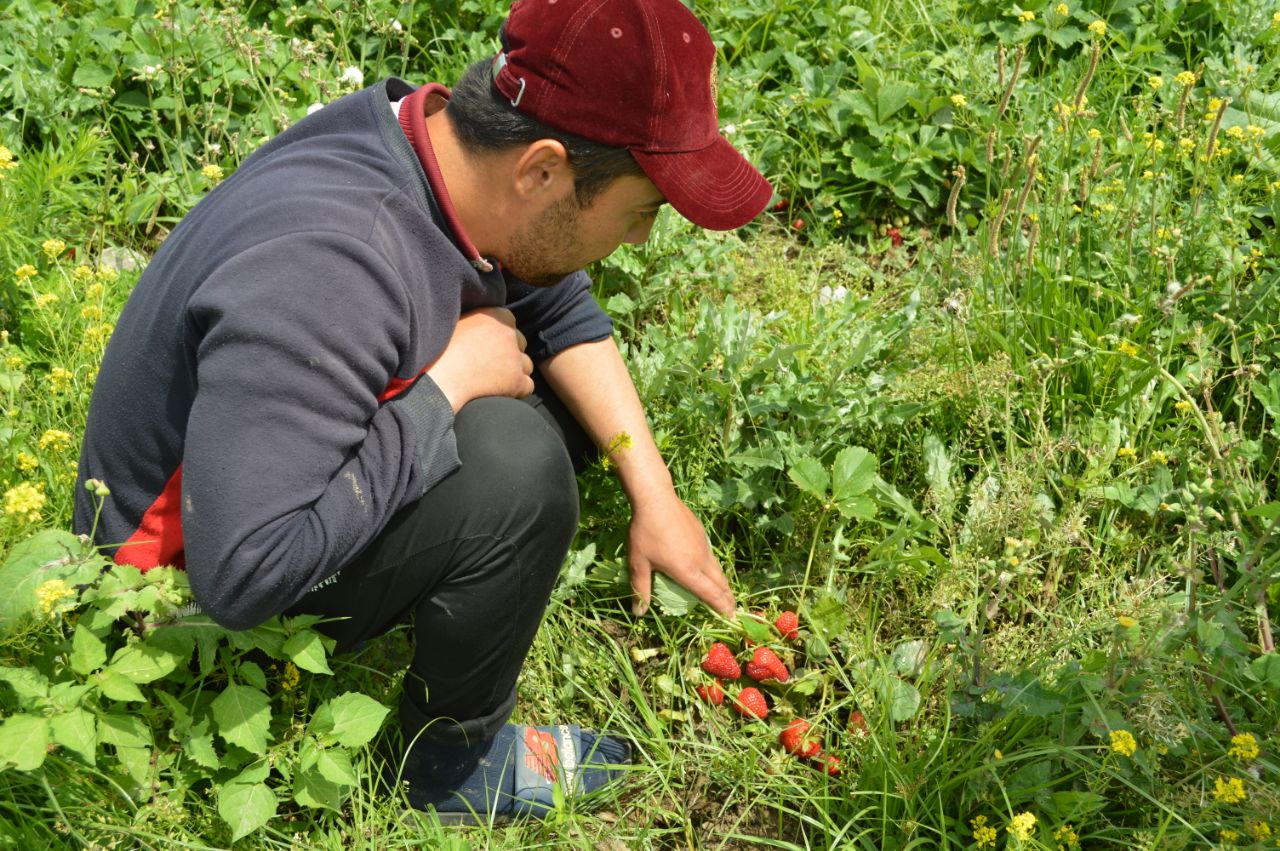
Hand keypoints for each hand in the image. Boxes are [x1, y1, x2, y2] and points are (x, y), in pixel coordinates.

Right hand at [427, 307, 533, 411]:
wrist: (438, 379)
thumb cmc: (439, 352)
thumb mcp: (458, 324)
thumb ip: (478, 323)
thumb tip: (483, 329)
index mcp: (495, 315)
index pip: (510, 323)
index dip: (499, 337)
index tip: (486, 346)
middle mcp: (509, 333)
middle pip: (521, 343)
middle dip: (509, 354)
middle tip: (488, 365)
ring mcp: (515, 357)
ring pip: (527, 365)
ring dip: (515, 372)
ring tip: (492, 380)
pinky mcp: (517, 381)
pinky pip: (528, 386)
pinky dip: (517, 391)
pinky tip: (500, 393)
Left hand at [627, 494, 735, 616]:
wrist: (655, 499)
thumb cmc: (645, 533)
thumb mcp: (638, 563)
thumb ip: (640, 589)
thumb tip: (639, 613)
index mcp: (687, 570)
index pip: (710, 594)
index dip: (721, 607)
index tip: (730, 617)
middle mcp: (700, 560)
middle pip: (719, 582)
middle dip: (727, 598)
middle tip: (732, 609)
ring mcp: (703, 545)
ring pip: (717, 569)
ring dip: (722, 583)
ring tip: (723, 592)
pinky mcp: (701, 534)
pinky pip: (711, 556)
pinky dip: (714, 568)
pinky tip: (708, 568)